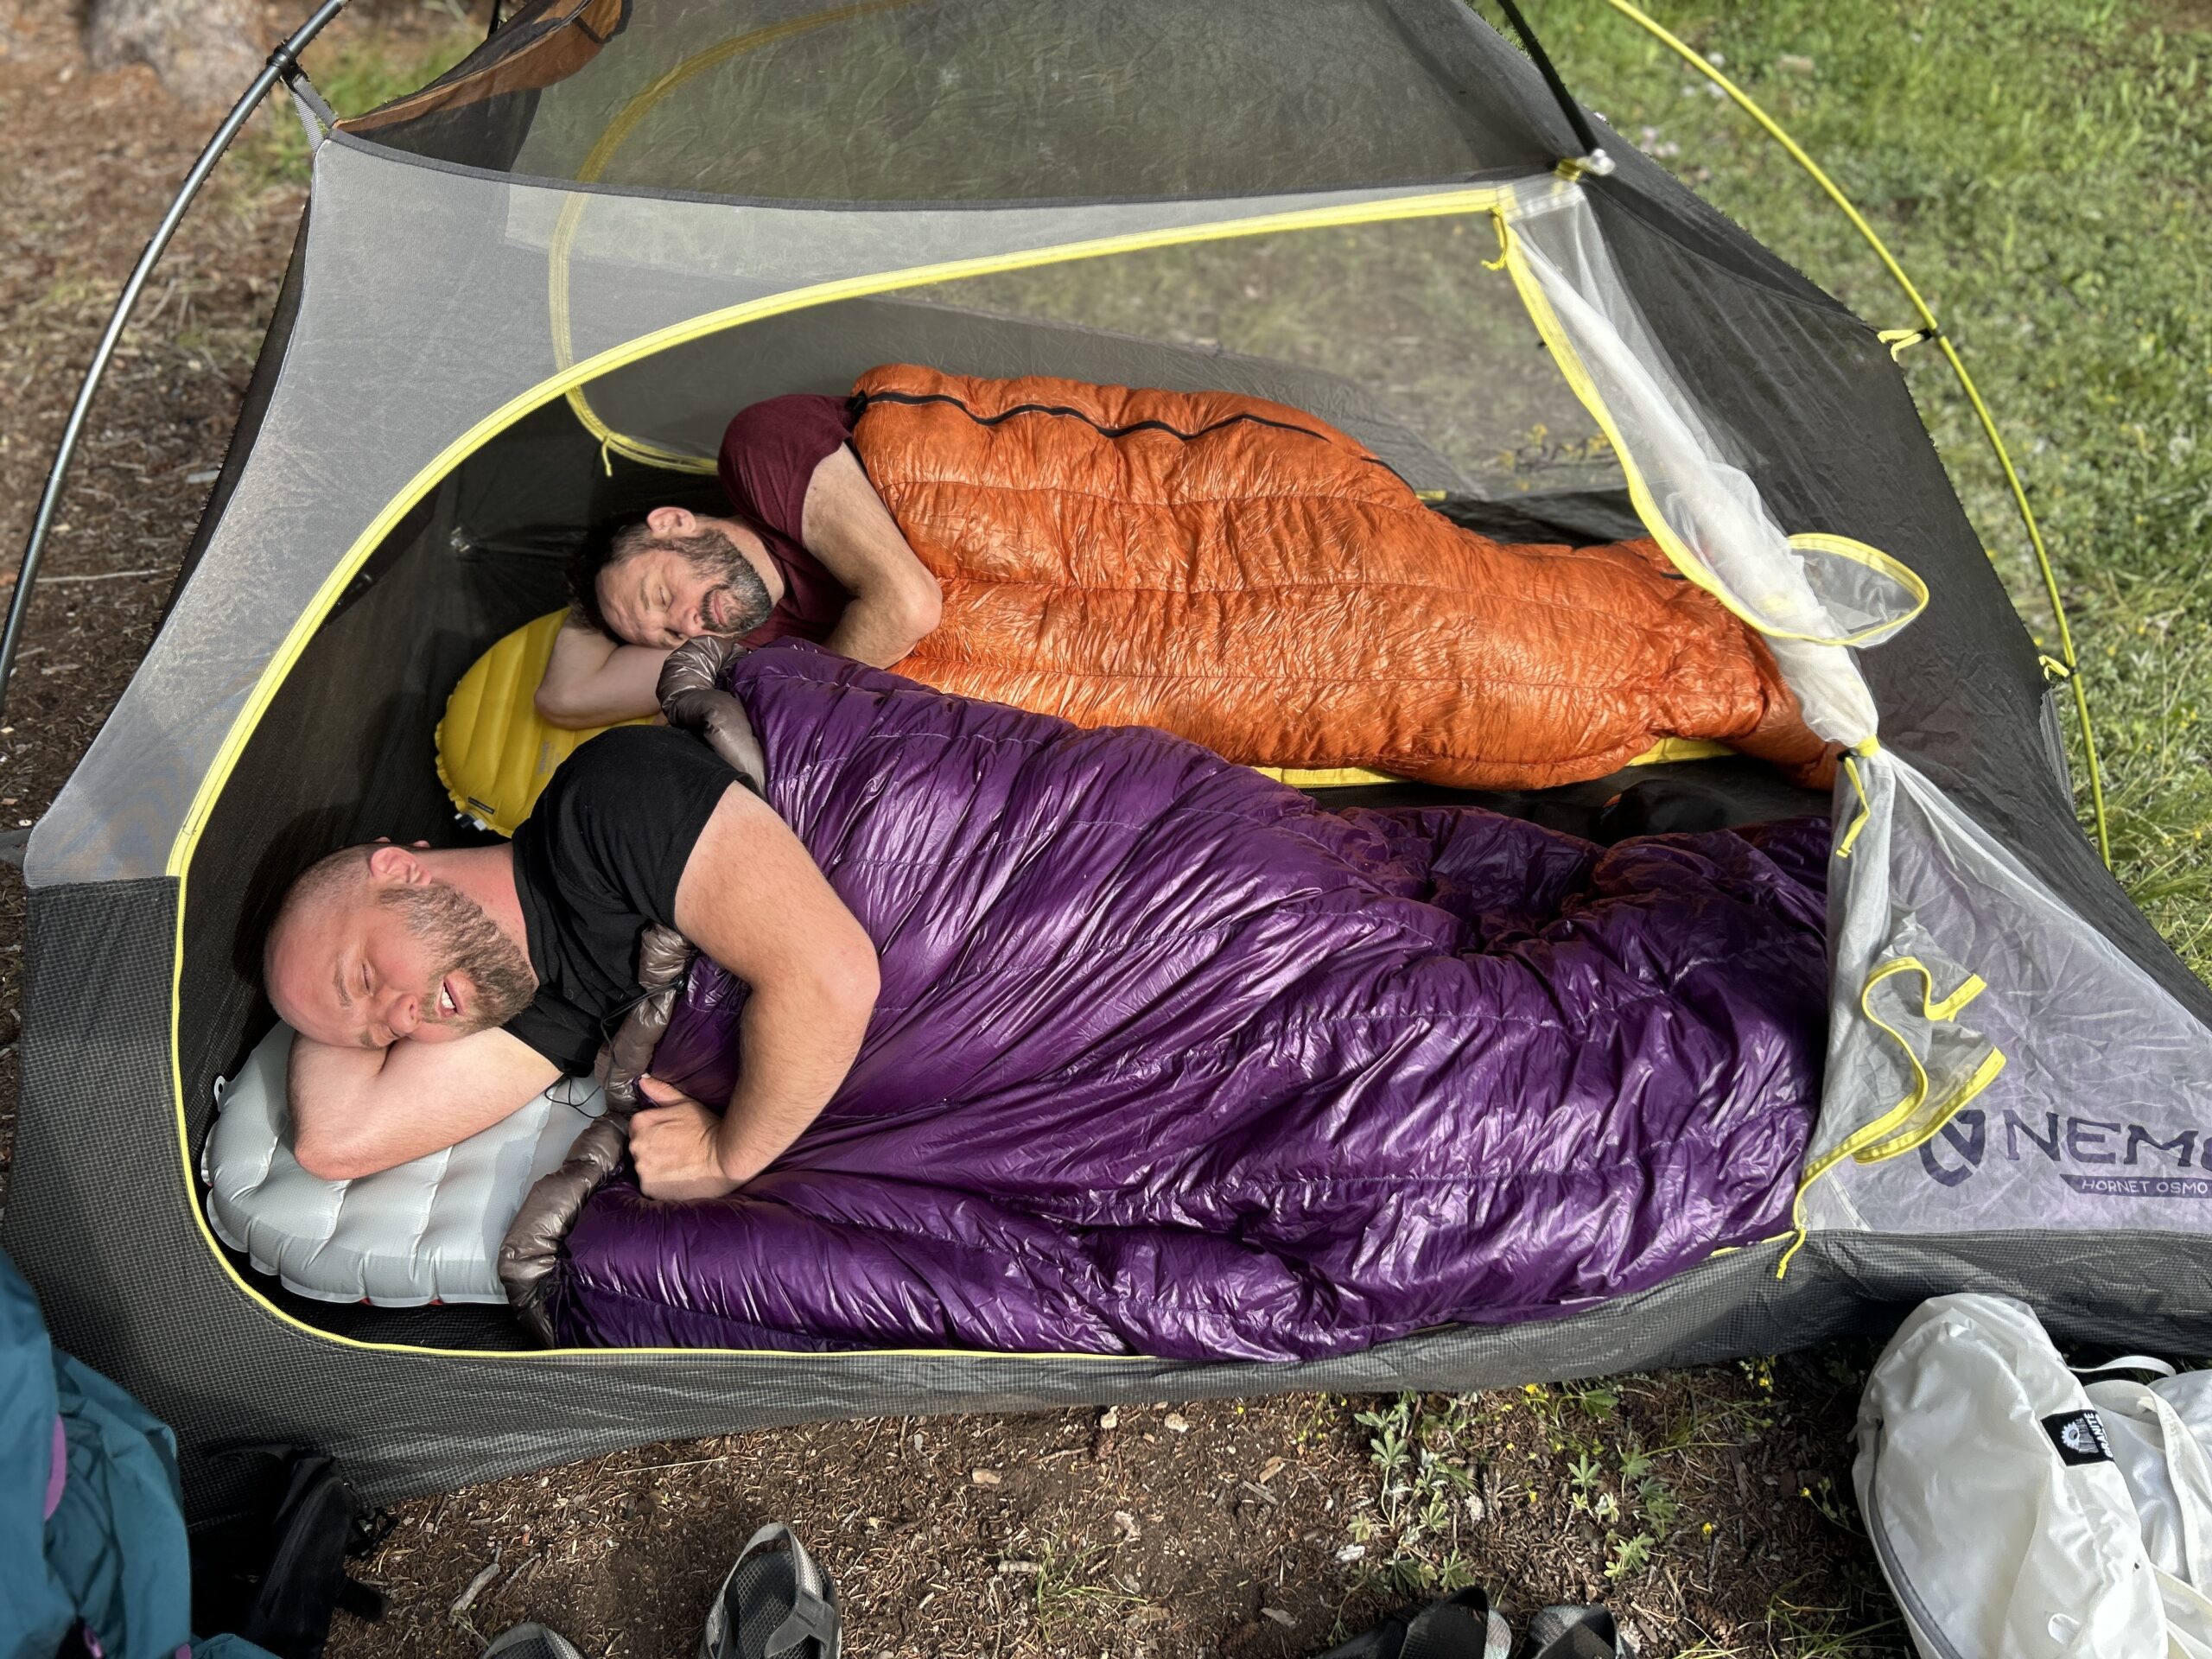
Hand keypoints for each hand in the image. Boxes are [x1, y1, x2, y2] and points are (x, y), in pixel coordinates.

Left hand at [628, 1075, 740, 1201]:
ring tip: (679, 1166)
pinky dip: (661, 1185)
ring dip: (657, 1168)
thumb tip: (643, 1080)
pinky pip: (651, 1186)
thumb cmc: (707, 1128)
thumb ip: (662, 1092)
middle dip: (654, 1150)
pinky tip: (678, 1178)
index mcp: (640, 1124)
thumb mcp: (686, 1104)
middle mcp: (636, 1147)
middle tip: (678, 1151)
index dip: (656, 1132)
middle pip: (639, 1149)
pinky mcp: (650, 1189)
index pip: (638, 1129)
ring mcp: (642, 1169)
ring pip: (644, 1169)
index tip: (671, 1136)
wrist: (725, 1159)